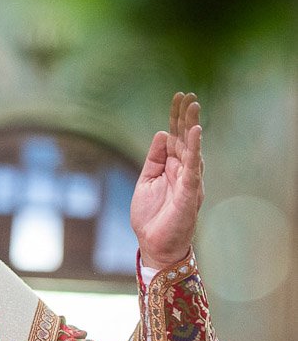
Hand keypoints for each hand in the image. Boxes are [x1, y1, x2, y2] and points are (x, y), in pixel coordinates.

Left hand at [130, 92, 203, 271]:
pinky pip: (193, 168)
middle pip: (186, 138)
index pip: (176, 137)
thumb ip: (154, 159)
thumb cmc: (151, 217)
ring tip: (193, 107)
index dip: (176, 118)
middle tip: (189, 96)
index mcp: (171, 167)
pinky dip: (194, 150)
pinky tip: (195, 133)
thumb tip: (162, 133)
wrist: (154, 245)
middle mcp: (183, 171)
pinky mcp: (189, 192)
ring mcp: (188, 181)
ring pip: (192, 149)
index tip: (178, 97)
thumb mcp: (146, 180)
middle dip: (186, 117)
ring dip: (192, 128)